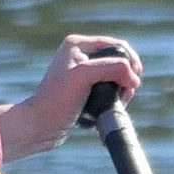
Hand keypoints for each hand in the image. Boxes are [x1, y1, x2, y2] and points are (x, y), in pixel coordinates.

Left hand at [0, 34, 143, 157]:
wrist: (39, 127)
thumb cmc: (56, 101)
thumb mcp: (84, 77)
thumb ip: (111, 68)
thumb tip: (134, 78)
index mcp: (77, 45)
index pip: (116, 45)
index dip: (130, 60)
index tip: (134, 81)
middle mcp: (79, 57)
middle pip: (118, 63)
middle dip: (126, 79)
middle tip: (125, 95)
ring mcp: (81, 76)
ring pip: (115, 80)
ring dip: (121, 93)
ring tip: (116, 105)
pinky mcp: (83, 93)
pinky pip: (107, 94)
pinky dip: (111, 102)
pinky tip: (104, 112)